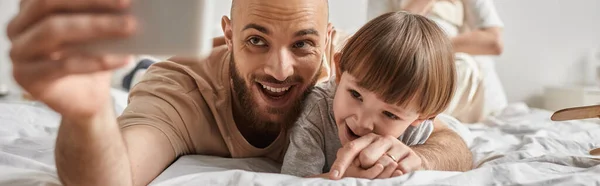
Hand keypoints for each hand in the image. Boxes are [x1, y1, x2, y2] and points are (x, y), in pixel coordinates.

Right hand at [7, 0, 136, 119]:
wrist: (85, 100)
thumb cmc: (90, 58)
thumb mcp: (96, 32)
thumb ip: (101, 14)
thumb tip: (124, 2)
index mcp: (31, 8)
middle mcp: (18, 26)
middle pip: (49, 3)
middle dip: (91, 1)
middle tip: (126, 4)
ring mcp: (18, 51)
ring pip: (54, 30)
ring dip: (96, 26)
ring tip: (129, 27)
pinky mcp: (26, 77)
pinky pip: (64, 65)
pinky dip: (97, 61)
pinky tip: (124, 59)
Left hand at [329, 133, 423, 178]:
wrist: (410, 161)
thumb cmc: (383, 161)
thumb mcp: (367, 158)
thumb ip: (352, 158)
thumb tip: (334, 165)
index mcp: (369, 138)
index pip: (351, 148)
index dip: (341, 163)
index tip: (333, 177)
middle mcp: (383, 139)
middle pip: (365, 157)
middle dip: (366, 168)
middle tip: (372, 170)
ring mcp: (398, 146)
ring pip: (383, 165)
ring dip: (382, 174)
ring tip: (386, 172)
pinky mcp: (412, 157)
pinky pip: (399, 170)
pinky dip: (395, 176)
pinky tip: (397, 173)